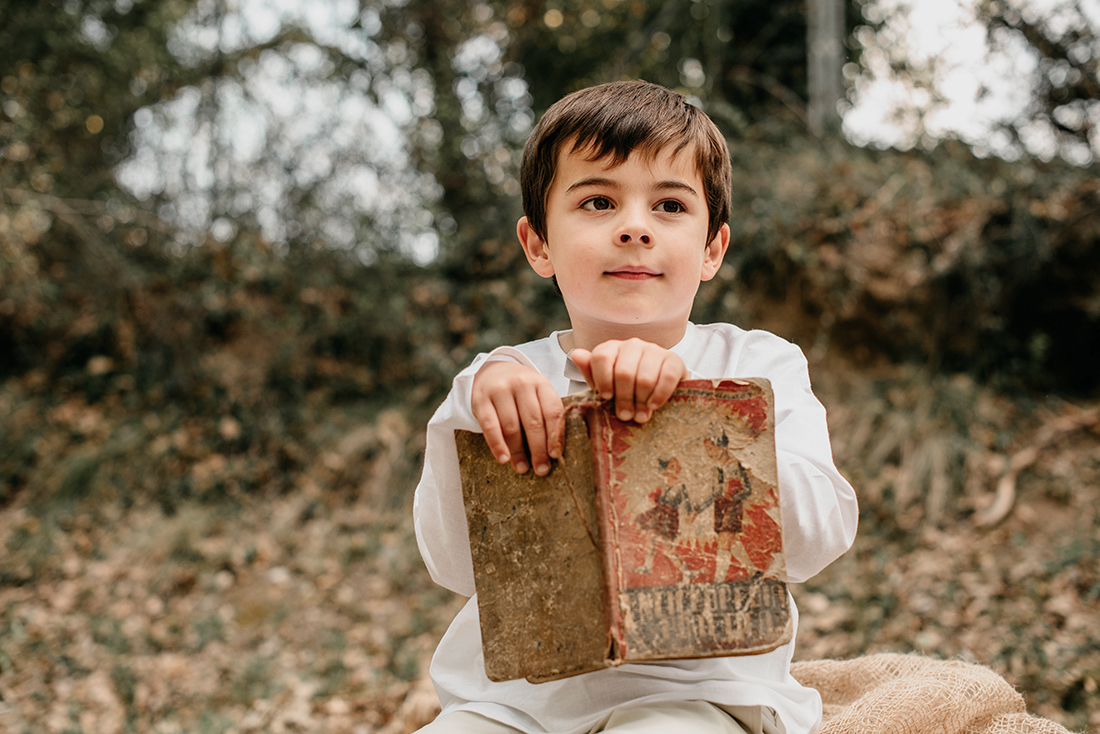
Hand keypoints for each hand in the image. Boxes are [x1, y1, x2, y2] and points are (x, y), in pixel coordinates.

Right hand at [471, 360, 563, 475]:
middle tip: (541, 469)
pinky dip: (497, 445)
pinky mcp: (481, 399)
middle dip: (538, 449)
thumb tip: (556, 450)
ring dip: (518, 451)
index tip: (556, 455)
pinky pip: (490, 426)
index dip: (555, 435)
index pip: (553, 411)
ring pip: (512, 426)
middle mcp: (522, 384)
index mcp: (541, 383)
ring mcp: (500, 390)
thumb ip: (547, 413)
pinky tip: (504, 459)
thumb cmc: (520, 390)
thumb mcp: (537, 393)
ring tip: (522, 468)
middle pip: (533, 421)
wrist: (492, 370)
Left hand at [570, 338, 688, 422]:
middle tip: (625, 416)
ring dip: (641, 401)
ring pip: (644, 377)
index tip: (606, 398)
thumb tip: (576, 354)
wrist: (658, 389)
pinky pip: (666, 377)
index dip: (602, 380)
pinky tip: (654, 406)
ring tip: (640, 416)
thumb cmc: (627, 388)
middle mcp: (632, 345)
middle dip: (624, 398)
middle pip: (624, 372)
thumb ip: (590, 372)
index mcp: (612, 348)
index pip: (601, 357)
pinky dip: (659, 395)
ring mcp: (654, 350)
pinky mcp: (674, 360)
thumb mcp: (606, 384)